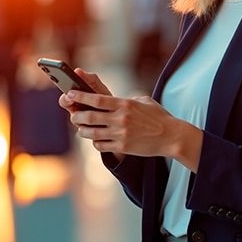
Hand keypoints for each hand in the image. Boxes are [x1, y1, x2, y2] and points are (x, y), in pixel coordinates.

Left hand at [59, 72, 202, 170]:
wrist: (172, 136)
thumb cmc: (158, 117)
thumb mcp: (143, 101)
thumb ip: (127, 100)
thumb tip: (114, 100)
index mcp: (125, 104)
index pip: (97, 99)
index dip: (80, 96)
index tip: (69, 94)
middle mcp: (121, 119)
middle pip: (90, 117)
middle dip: (77, 116)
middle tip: (73, 116)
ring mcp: (121, 134)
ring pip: (92, 133)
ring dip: (83, 131)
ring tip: (81, 129)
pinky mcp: (123, 147)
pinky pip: (101, 145)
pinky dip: (95, 142)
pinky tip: (95, 140)